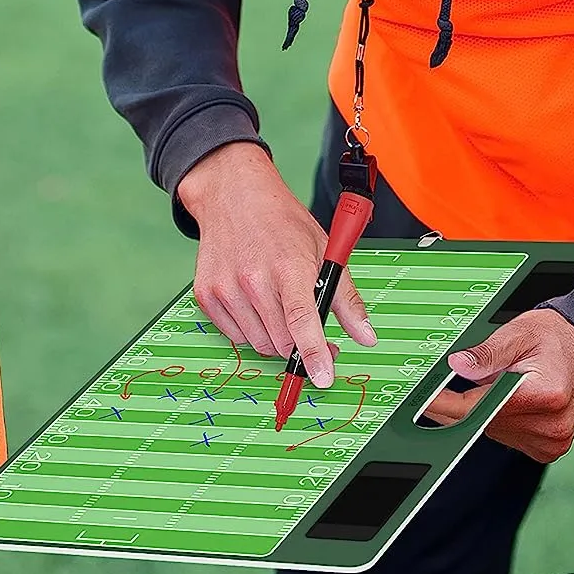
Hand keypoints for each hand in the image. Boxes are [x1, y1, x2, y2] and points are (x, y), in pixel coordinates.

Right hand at [177, 142, 375, 385]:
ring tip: (279, 303)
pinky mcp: (207, 295)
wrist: (233, 196)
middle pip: (282, 341)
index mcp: (289, 265)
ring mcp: (227, 288)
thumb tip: (366, 337)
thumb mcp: (323, 249)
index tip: (323, 377)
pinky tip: (255, 300)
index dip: (314, 353)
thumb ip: (346, 298)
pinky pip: (235, 336)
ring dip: (275, 337)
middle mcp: (254, 278)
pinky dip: (250, 329)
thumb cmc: (281, 221)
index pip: (302, 320)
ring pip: (259, 344)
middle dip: (300, 345)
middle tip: (310, 330)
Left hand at [440, 309, 573, 462]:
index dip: (447, 403)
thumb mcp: (520, 332)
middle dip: (465, 402)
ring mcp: (550, 442)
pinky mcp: (548, 449)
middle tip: (455, 381)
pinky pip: (507, 436)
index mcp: (545, 395)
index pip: (481, 408)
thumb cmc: (558, 338)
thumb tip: (458, 366)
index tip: (424, 399)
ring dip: (484, 410)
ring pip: (493, 431)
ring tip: (499, 381)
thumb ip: (488, 352)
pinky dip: (499, 418)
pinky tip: (508, 398)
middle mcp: (550, 426)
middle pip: (485, 422)